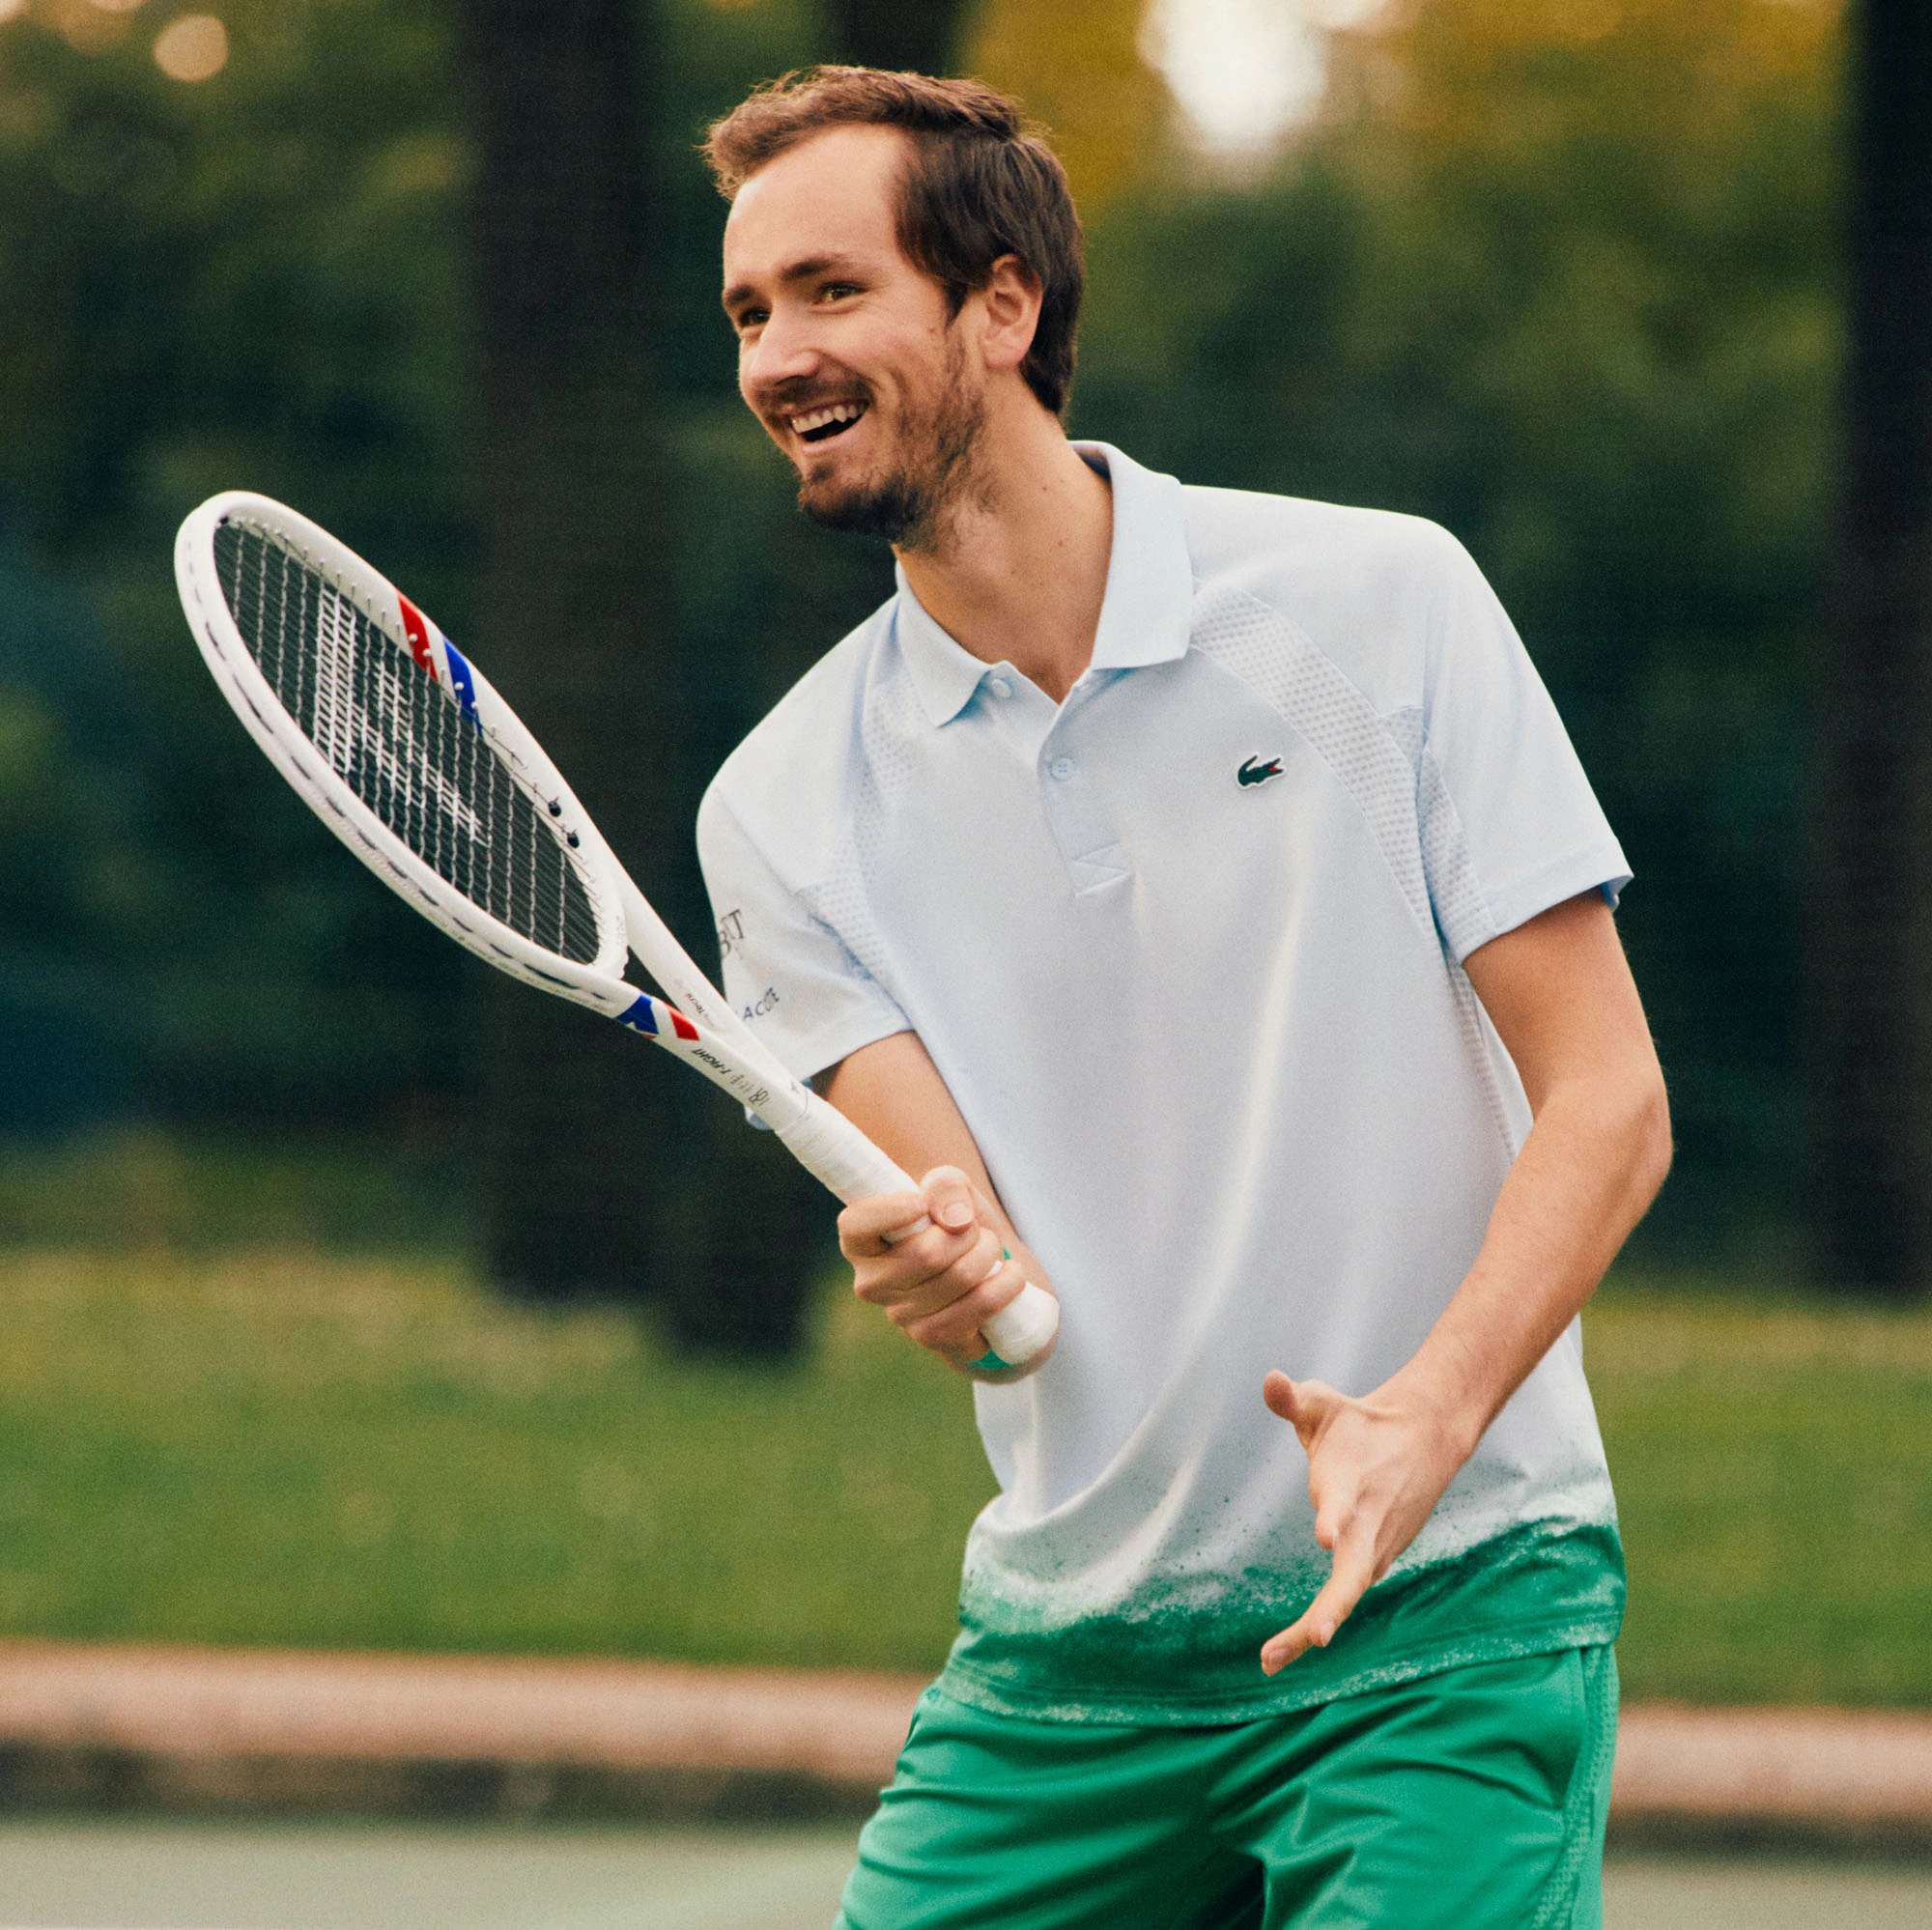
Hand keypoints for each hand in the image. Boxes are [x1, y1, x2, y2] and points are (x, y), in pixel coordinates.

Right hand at [837, 1164, 1030, 1371]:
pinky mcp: (935, 1338)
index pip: (854, 1225)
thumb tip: (956, 1220)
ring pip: (959, 1277)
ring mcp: (901, 1316)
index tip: (920, 1202)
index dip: (888, 1212)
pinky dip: (1005, 1284)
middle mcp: (871, 1283)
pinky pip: (979, 1306)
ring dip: (989, 1253)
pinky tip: (1010, 1275)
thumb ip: (946, 1186)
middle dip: (968, 1232)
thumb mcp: (952, 1190)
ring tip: (991, 1248)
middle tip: (975, 1229)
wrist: (984, 1273)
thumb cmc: (956, 1224)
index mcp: (862, 1242)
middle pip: (926, 1254)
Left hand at [1258, 1369, 1473, 1674]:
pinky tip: (1287, 1651)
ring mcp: (1375, 1548)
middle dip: (1333, 1606)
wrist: (1425, 1440)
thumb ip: (1294, 1398)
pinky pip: (1344, 1597)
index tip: (1324, 1532)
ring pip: (1345, 1595)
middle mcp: (1367, 1525)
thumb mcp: (1324, 1405)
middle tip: (1316, 1638)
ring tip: (1270, 1660)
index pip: (1344, 1504)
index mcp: (1352, 1485)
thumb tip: (1270, 1379)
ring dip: (1312, 1627)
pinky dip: (1319, 1622)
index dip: (1335, 1517)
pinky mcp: (1374, 1561)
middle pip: (1353, 1573)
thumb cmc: (1359, 1426)